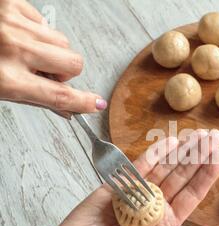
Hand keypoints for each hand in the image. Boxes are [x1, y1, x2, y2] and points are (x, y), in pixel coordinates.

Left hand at [0, 0, 106, 116]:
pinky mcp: (10, 3)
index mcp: (7, 80)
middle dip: (66, 70)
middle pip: (73, 62)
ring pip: (61, 40)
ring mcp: (11, 22)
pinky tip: (16, 34)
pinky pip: (43, 21)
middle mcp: (12, 49)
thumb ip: (34, 97)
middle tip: (48, 72)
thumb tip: (65, 106)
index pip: (61, 96)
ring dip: (50, 50)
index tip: (95, 103)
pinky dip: (35, 31)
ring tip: (26, 51)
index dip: (83, 102)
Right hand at [1, 131, 218, 225]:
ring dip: (181, 152)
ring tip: (198, 136)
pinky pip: (137, 168)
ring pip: (163, 169)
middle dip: (198, 157)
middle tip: (215, 137)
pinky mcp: (116, 187)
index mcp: (164, 225)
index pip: (191, 196)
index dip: (207, 176)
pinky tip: (168, 143)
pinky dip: (152, 154)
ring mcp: (136, 194)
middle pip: (181, 177)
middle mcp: (154, 206)